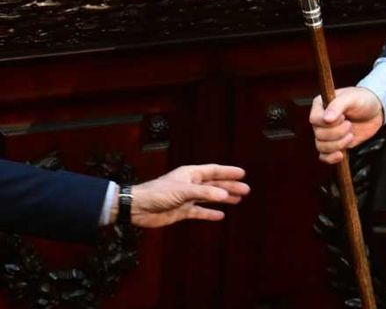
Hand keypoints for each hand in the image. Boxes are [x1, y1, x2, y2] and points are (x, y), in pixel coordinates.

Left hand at [125, 164, 248, 228]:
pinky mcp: (182, 211)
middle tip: (246, 190)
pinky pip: (200, 212)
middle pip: (215, 185)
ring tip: (238, 200)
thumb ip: (204, 193)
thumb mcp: (183, 190)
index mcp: (191, 174)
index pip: (214, 171)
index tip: (242, 173)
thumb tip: (224, 196)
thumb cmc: (158, 193)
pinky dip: (210, 213)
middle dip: (230, 187)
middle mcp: (191, 185)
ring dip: (223, 199)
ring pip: (210, 198)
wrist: (137, 208)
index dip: (228, 172)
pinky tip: (220, 215)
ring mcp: (187, 198)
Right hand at [309, 86, 383, 164]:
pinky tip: (341, 155)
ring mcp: (327, 134)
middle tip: (350, 125)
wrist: (375, 111)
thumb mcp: (352, 97)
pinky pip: (324, 156)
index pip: (314, 119)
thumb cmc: (363, 99)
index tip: (343, 117)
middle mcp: (321, 120)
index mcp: (321, 105)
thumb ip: (338, 105)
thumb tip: (326, 119)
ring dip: (338, 144)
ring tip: (351, 135)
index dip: (328, 122)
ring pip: (321, 146)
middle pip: (319, 134)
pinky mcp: (334, 144)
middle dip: (337, 133)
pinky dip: (331, 158)